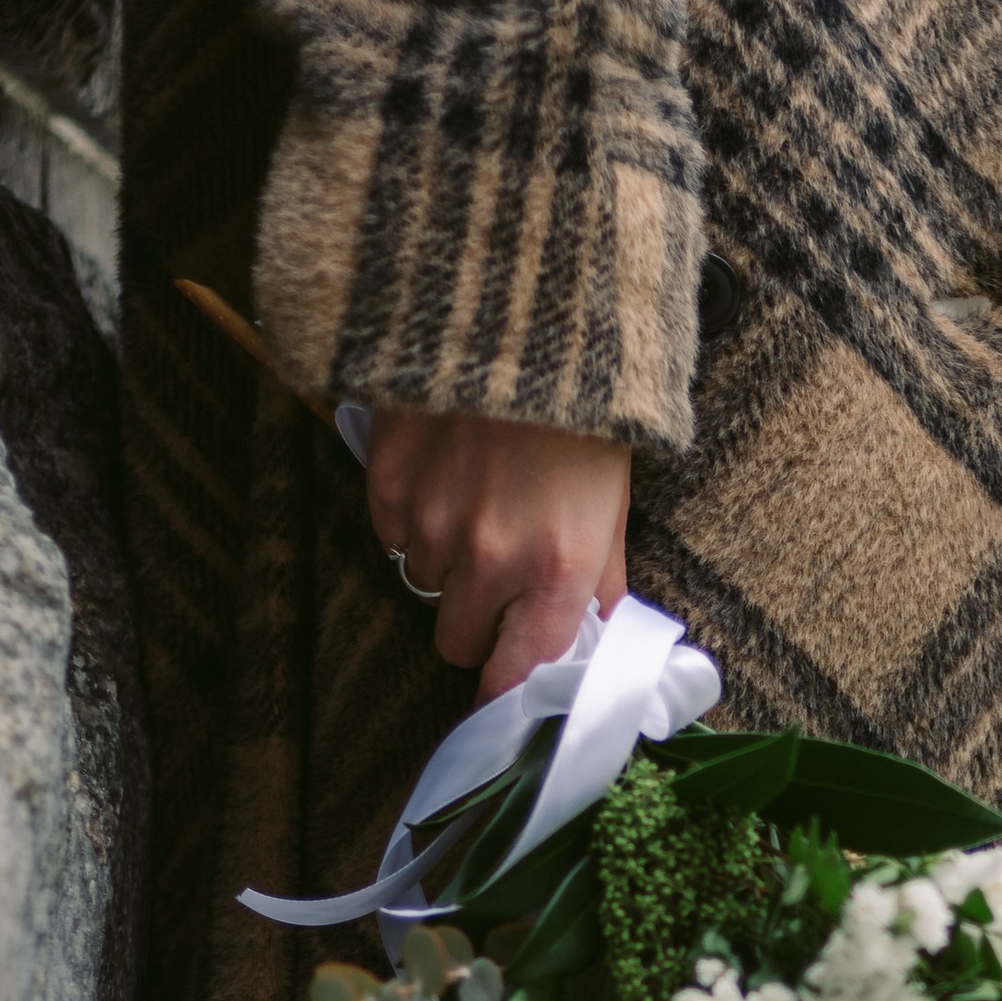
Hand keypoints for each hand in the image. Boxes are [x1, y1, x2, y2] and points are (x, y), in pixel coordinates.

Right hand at [364, 409, 631, 698]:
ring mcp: (432, 522)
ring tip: (475, 502)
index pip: (519, 673)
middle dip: (475, 620)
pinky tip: (443, 475)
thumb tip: (591, 633)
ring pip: (422, 584)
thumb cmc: (584, 412)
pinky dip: (411, 518)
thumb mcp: (614, 500)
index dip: (508, 686)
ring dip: (443, 561)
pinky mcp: (387, 483)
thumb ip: (600, 579)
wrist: (528, 314)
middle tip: (496, 575)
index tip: (503, 682)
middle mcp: (491, 557)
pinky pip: (390, 534)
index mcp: (559, 568)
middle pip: (457, 641)